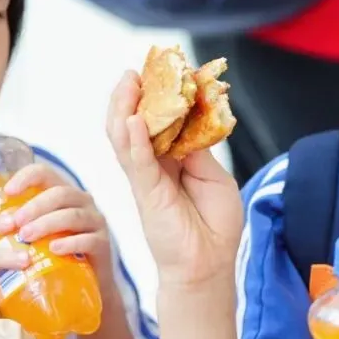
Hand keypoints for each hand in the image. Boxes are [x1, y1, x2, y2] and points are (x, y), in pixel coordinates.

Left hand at [4, 163, 114, 285]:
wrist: (83, 289)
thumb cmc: (53, 258)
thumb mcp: (34, 238)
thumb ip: (12, 230)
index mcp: (62, 195)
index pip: (46, 173)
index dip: (26, 177)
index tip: (7, 192)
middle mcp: (81, 203)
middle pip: (60, 192)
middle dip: (35, 206)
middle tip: (15, 223)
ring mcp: (95, 223)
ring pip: (73, 215)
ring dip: (47, 223)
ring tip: (27, 237)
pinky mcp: (103, 245)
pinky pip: (88, 239)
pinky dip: (70, 242)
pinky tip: (54, 249)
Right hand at [106, 71, 243, 290]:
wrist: (208, 266)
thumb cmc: (214, 226)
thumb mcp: (213, 178)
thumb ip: (196, 150)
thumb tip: (189, 121)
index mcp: (170, 161)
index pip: (156, 122)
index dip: (153, 98)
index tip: (157, 73)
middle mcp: (152, 167)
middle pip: (132, 124)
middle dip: (131, 96)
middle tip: (133, 72)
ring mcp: (145, 180)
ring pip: (125, 138)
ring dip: (124, 109)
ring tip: (127, 84)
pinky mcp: (146, 194)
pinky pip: (136, 163)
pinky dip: (134, 140)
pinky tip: (134, 120)